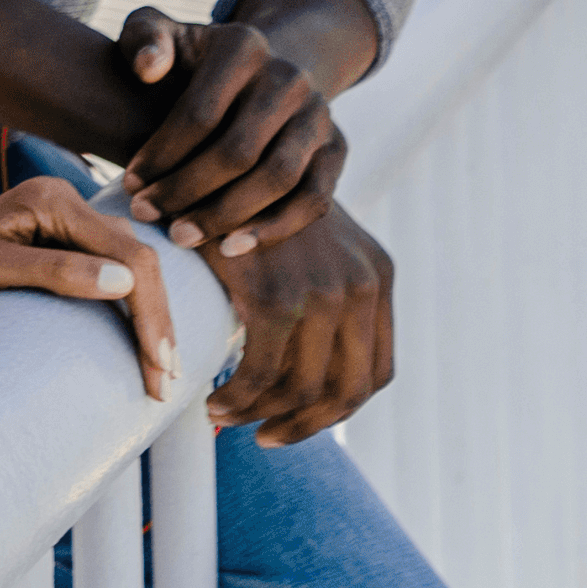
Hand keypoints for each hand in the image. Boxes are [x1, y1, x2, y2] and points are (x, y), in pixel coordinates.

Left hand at [0, 177, 178, 399]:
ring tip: (161, 373)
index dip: (151, 314)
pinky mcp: (58, 244)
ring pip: (131, 269)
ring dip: (151, 318)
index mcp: (52, 200)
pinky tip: (141, 343)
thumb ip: (52, 272)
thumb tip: (123, 283)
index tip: (158, 367)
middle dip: (159, 321)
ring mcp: (62, 223)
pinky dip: (131, 309)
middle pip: (138, 261)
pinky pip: (111, 274)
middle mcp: (64, 202)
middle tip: (165, 383)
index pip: (129, 256)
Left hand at [115, 5, 351, 257]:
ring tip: (181, 236)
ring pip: (277, 178)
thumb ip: (142, 38)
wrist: (249, 76)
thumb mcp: (156, 34)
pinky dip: (274, 229)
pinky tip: (230, 248)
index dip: (161, 155)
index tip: (129, 184)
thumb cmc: (185, 62)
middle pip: (238, 150)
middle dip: (187, 190)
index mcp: (243, 46)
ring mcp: (319, 114)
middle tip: (147, 215)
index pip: (199, 113)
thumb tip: (149, 68)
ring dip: (225, 215)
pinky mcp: (337, 149)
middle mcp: (289, 77)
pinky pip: (314, 200)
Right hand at [199, 200, 393, 443]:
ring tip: (226, 415)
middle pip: (348, 391)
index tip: (298, 421)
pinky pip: (261, 374)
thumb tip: (308, 356)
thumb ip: (322, 287)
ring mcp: (322, 292)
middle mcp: (362, 284)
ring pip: (303, 390)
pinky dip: (238, 398)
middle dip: (303, 426)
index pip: (376, 371)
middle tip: (265, 436)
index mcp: (377, 274)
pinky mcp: (276, 296)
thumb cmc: (244, 197)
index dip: (338, 409)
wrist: (209, 151)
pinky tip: (213, 400)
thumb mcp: (304, 239)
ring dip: (262, 415)